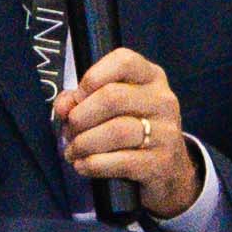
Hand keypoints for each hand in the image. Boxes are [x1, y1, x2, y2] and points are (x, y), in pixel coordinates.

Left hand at [50, 47, 204, 215]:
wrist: (168, 171)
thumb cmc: (131, 131)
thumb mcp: (110, 107)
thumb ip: (81, 100)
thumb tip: (63, 107)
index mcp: (151, 78)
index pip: (124, 61)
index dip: (92, 78)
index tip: (78, 99)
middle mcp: (163, 101)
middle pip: (112, 97)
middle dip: (80, 116)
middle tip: (70, 131)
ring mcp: (167, 132)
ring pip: (116, 131)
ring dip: (84, 143)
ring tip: (73, 151)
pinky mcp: (162, 162)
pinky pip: (121, 161)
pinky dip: (93, 164)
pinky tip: (83, 165)